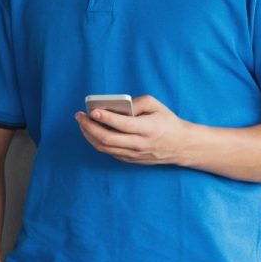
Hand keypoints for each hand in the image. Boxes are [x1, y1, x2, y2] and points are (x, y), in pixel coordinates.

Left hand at [75, 95, 200, 165]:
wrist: (181, 145)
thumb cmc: (167, 122)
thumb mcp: (157, 106)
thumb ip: (137, 102)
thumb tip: (116, 105)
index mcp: (148, 128)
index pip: (122, 124)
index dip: (105, 117)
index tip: (92, 110)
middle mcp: (139, 143)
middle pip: (107, 138)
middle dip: (89, 126)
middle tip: (79, 116)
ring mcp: (133, 154)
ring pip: (104, 147)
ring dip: (89, 134)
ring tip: (82, 123)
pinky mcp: (129, 159)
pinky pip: (108, 151)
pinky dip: (97, 141)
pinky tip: (91, 131)